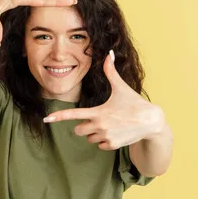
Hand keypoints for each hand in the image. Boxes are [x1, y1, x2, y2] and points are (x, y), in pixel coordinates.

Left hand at [43, 50, 165, 149]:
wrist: (151, 122)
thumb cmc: (134, 103)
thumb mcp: (121, 87)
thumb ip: (111, 71)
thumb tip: (109, 53)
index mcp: (98, 112)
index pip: (73, 115)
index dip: (58, 117)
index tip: (46, 119)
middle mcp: (99, 126)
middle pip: (78, 130)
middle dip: (83, 126)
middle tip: (97, 119)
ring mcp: (106, 137)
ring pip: (89, 138)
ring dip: (94, 133)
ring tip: (110, 125)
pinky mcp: (112, 145)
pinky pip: (99, 145)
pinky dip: (104, 140)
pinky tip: (115, 132)